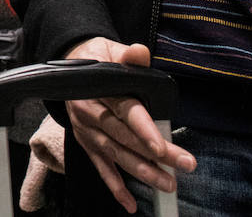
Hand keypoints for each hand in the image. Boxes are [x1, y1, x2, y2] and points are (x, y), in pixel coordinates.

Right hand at [64, 38, 196, 212]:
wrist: (68, 67)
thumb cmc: (97, 59)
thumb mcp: (111, 50)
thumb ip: (129, 56)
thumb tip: (140, 52)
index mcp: (98, 88)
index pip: (125, 111)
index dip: (143, 130)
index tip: (162, 148)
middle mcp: (90, 111)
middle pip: (124, 137)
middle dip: (154, 156)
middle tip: (183, 166)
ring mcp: (86, 130)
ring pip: (114, 155)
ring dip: (141, 172)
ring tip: (167, 184)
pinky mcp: (86, 142)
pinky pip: (100, 167)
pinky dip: (115, 186)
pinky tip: (130, 203)